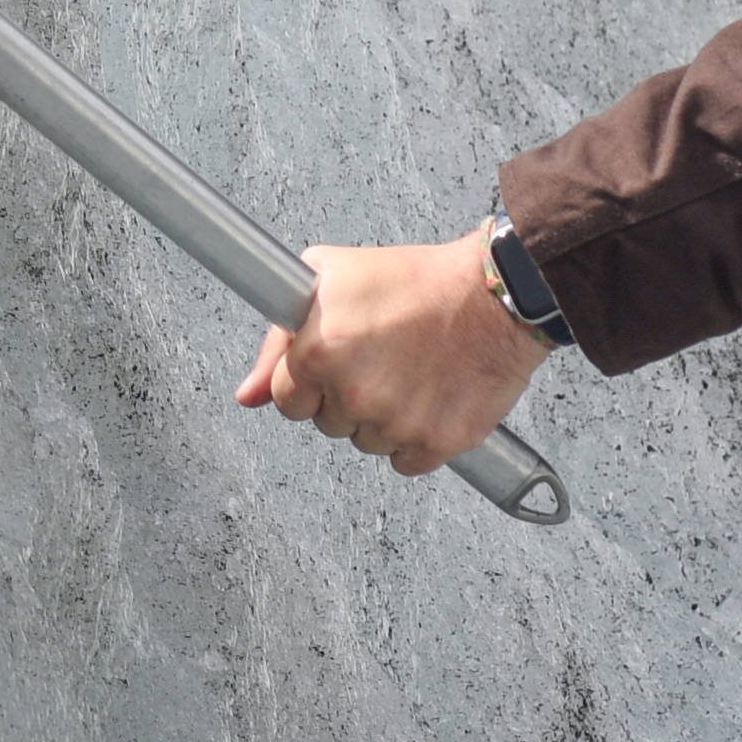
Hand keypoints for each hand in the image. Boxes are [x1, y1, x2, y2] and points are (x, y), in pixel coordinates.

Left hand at [241, 241, 547, 475]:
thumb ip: (277, 341)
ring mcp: (396, 423)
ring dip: (382, 419)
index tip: (333, 367)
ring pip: (368, 444)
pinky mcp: (437, 443)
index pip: (286, 401)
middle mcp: (354, 394)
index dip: (308, 383)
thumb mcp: (328, 279)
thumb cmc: (415, 279)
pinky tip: (429, 398)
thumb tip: (247, 395)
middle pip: (328, 424)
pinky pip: (407, 463)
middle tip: (380, 360)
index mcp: (318, 353)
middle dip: (345, 398)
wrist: (493, 294)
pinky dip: (416, 439)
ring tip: (409, 373)